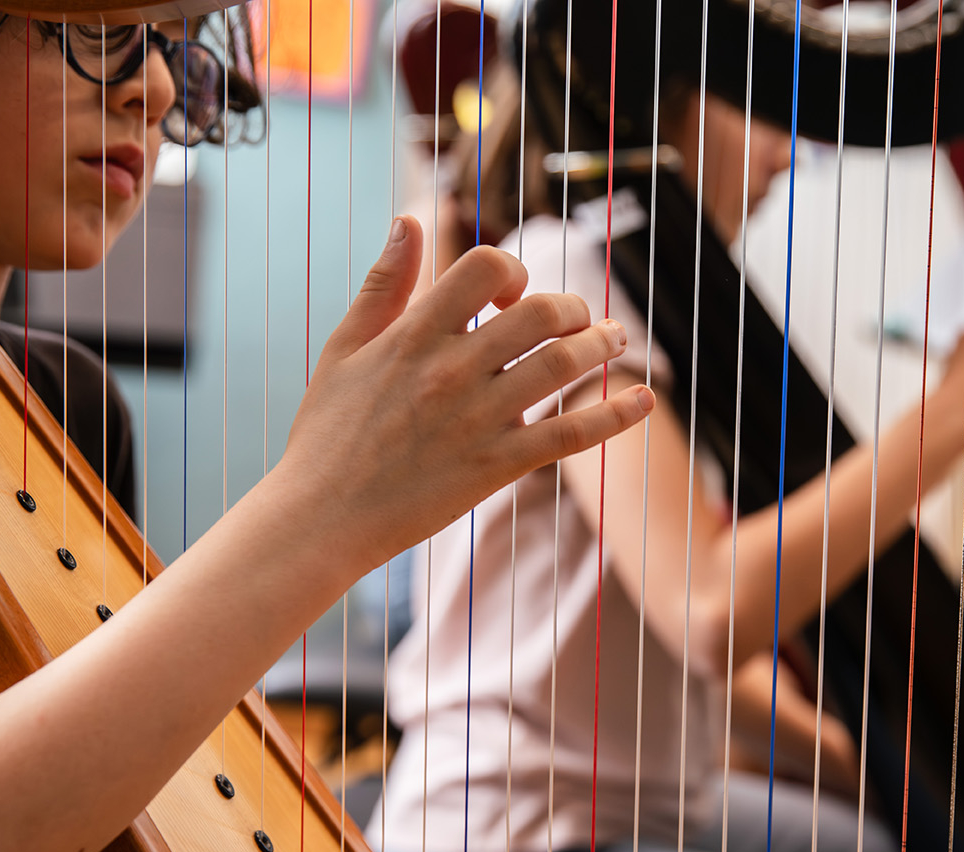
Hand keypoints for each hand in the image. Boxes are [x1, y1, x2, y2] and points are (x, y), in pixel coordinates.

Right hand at [276, 216, 654, 574]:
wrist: (320, 519)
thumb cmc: (326, 434)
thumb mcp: (343, 348)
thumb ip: (383, 284)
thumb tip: (408, 220)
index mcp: (413, 335)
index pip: (484, 268)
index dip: (512, 270)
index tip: (511, 295)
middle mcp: (450, 371)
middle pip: (539, 312)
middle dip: (572, 307)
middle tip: (582, 319)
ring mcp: (477, 419)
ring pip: (562, 365)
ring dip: (602, 346)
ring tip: (616, 341)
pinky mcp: (495, 467)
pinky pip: (570, 433)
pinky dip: (614, 414)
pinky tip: (643, 401)